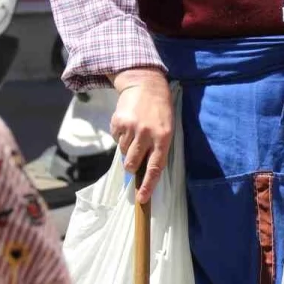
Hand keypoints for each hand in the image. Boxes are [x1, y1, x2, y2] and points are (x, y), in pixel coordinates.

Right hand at [109, 68, 172, 204]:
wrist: (146, 84)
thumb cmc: (160, 110)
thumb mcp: (167, 128)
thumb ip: (158, 148)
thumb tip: (143, 172)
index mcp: (164, 138)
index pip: (155, 167)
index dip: (148, 185)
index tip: (142, 199)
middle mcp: (147, 134)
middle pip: (133, 164)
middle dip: (131, 167)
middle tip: (134, 158)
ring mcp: (132, 127)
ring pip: (123, 152)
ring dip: (127, 148)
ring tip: (135, 132)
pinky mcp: (119, 121)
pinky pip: (116, 139)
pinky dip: (120, 136)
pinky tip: (128, 124)